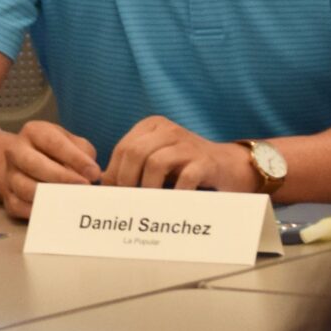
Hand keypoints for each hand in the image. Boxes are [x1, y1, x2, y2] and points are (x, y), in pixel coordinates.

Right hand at [0, 120, 101, 219]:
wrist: (22, 164)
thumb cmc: (55, 152)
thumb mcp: (70, 142)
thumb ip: (83, 152)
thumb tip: (92, 173)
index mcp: (34, 132)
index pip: (53, 142)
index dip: (75, 158)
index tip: (94, 173)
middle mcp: (16, 151)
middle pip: (33, 164)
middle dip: (61, 177)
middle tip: (84, 186)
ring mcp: (10, 175)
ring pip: (25, 188)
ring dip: (50, 196)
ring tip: (72, 200)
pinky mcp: (8, 197)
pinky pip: (20, 207)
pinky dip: (39, 211)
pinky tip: (57, 211)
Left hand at [104, 116, 257, 194]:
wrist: (228, 165)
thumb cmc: (184, 166)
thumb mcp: (156, 159)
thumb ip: (132, 166)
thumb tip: (102, 183)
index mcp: (152, 126)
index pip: (123, 148)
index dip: (113, 173)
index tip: (112, 195)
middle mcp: (169, 130)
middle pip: (135, 152)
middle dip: (126, 180)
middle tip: (127, 202)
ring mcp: (188, 144)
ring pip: (155, 163)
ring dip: (147, 188)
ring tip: (147, 204)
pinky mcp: (205, 161)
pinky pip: (185, 178)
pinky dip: (175, 194)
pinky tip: (172, 204)